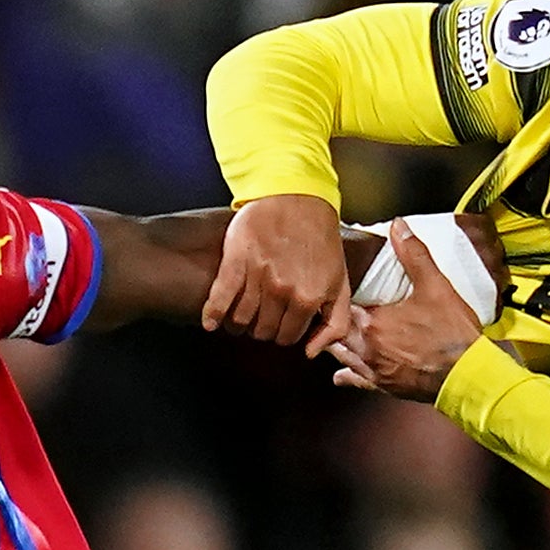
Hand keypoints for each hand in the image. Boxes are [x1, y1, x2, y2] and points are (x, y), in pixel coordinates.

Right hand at [202, 194, 353, 355]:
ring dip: (239, 324)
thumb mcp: (340, 281)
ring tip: (241, 315)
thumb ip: (334, 321)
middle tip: (263, 316)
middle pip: (263, 332)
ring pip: (241, 321)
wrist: (297, 196)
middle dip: (263, 328)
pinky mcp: (236, 262)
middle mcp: (282, 291)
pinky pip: (220, 298)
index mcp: (308, 298)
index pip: (288, 337)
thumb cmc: (320, 238)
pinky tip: (209, 323)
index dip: (284, 333)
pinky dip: (212, 315)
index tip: (281, 324)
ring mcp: (257, 278)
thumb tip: (311, 352)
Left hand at [329, 221, 483, 403]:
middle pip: (336, 332)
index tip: (333, 287)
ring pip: (342, 356)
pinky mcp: (385, 386)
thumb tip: (399, 227)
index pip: (342, 306)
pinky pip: (357, 381)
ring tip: (329, 335)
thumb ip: (414, 254)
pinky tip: (341, 374)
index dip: (336, 296)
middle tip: (326, 309)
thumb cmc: (452, 335)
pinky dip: (347, 376)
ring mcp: (374, 370)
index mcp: (372, 323)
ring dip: (335, 345)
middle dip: (331, 320)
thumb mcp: (435, 286)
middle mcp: (367, 348)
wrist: (467, 375)